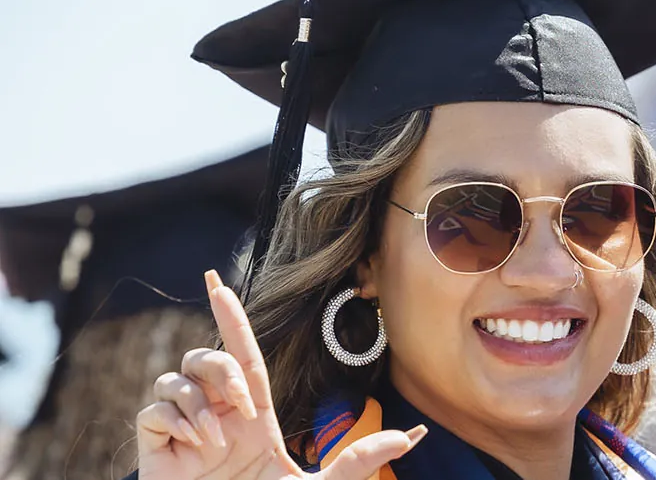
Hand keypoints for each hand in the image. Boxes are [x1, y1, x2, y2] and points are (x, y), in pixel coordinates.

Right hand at [136, 270, 424, 478]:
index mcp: (253, 416)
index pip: (243, 356)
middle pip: (206, 357)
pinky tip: (199, 448)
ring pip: (173, 378)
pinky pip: (154, 412)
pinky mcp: (158, 449)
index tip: (217, 283)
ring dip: (200, 403)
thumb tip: (411, 435)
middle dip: (223, 368)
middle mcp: (218, 416)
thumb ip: (358, 460)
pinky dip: (178, 423)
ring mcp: (185, 432)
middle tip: (245, 407)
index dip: (231, 319)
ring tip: (220, 443)